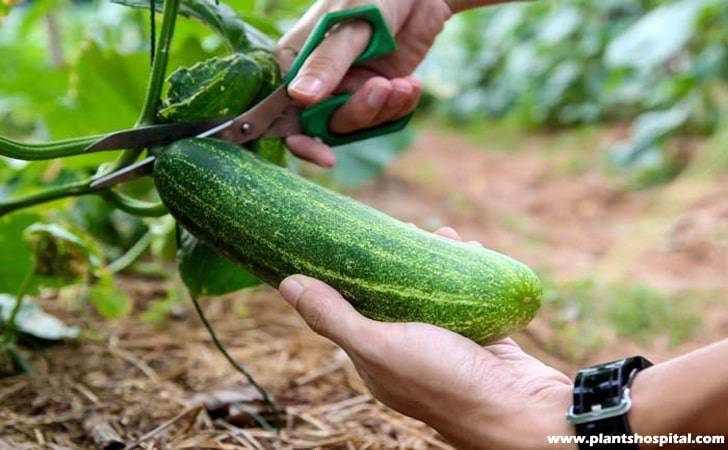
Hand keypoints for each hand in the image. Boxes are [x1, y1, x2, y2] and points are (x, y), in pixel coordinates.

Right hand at [275, 0, 452, 166]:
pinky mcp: (373, 91)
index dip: (302, 140)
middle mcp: (316, 79)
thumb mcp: (351, 25)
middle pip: (326, 123)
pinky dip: (400, 106)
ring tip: (404, 84)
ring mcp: (346, 87)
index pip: (285, 111)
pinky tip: (412, 85)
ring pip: (356, 123)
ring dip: (384, 108)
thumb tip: (299, 98)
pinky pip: (382, 117)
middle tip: (383, 87)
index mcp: (295, 59)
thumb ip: (328, 62)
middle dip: (358, 112)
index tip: (325, 157)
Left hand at [279, 227, 574, 449]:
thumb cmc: (443, 380)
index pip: (352, 308)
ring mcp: (445, 342)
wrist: (519, 408)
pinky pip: (466, 295)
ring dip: (434, 260)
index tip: (350, 237)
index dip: (349, 273)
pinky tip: (469, 248)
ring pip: (432, 291)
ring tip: (438, 233)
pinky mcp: (479, 334)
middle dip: (396, 259)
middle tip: (403, 228)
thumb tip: (286, 284)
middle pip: (394, 294)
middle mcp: (408, 350)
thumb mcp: (379, 346)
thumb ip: (334, 317)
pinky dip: (466, 270)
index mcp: (376, 358)